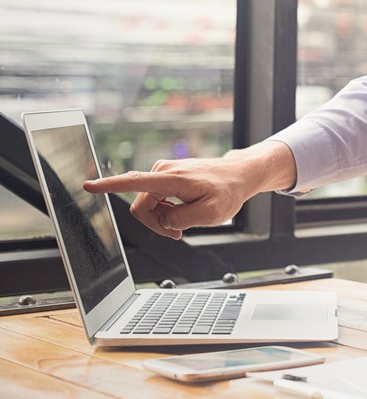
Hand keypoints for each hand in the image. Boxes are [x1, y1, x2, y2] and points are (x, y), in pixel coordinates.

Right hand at [83, 141, 295, 239]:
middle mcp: (162, 171)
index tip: (88, 186)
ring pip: (147, 206)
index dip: (109, 186)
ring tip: (186, 219)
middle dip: (156, 224)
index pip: (134, 182)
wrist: (239, 175)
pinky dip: (167, 211)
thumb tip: (164, 221)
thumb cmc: (228, 192)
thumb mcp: (211, 214)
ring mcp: (163, 172)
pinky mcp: (165, 176)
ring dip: (163, 218)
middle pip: (140, 208)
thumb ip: (182, 220)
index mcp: (171, 179)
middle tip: (178, 233)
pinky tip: (184, 210)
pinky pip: (155, 200)